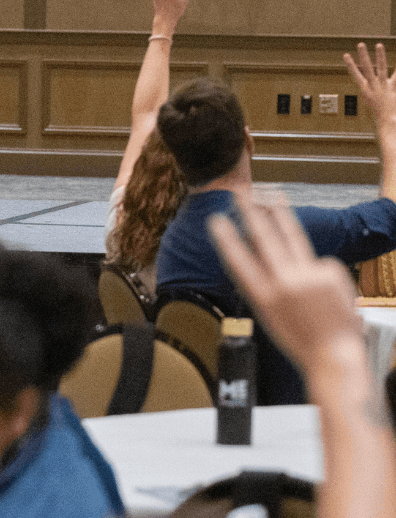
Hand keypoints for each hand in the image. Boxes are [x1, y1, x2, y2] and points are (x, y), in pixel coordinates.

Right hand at [209, 194, 361, 373]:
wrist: (335, 357)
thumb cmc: (300, 340)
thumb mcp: (271, 315)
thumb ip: (267, 286)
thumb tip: (269, 255)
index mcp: (263, 298)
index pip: (239, 261)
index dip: (226, 239)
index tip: (216, 221)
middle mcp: (283, 284)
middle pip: (264, 240)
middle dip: (251, 213)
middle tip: (242, 195)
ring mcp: (308, 278)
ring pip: (292, 238)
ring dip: (281, 214)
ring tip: (273, 195)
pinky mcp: (330, 274)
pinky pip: (321, 263)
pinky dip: (321, 273)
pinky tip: (325, 292)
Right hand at [344, 42, 395, 130]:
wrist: (387, 122)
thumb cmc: (379, 113)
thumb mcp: (371, 101)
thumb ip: (371, 89)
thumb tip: (367, 81)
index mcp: (366, 89)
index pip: (356, 74)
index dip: (351, 64)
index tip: (346, 55)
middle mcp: (374, 86)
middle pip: (367, 68)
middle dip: (364, 56)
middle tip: (360, 44)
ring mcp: (384, 87)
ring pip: (381, 68)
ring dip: (380, 56)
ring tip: (379, 44)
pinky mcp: (393, 89)